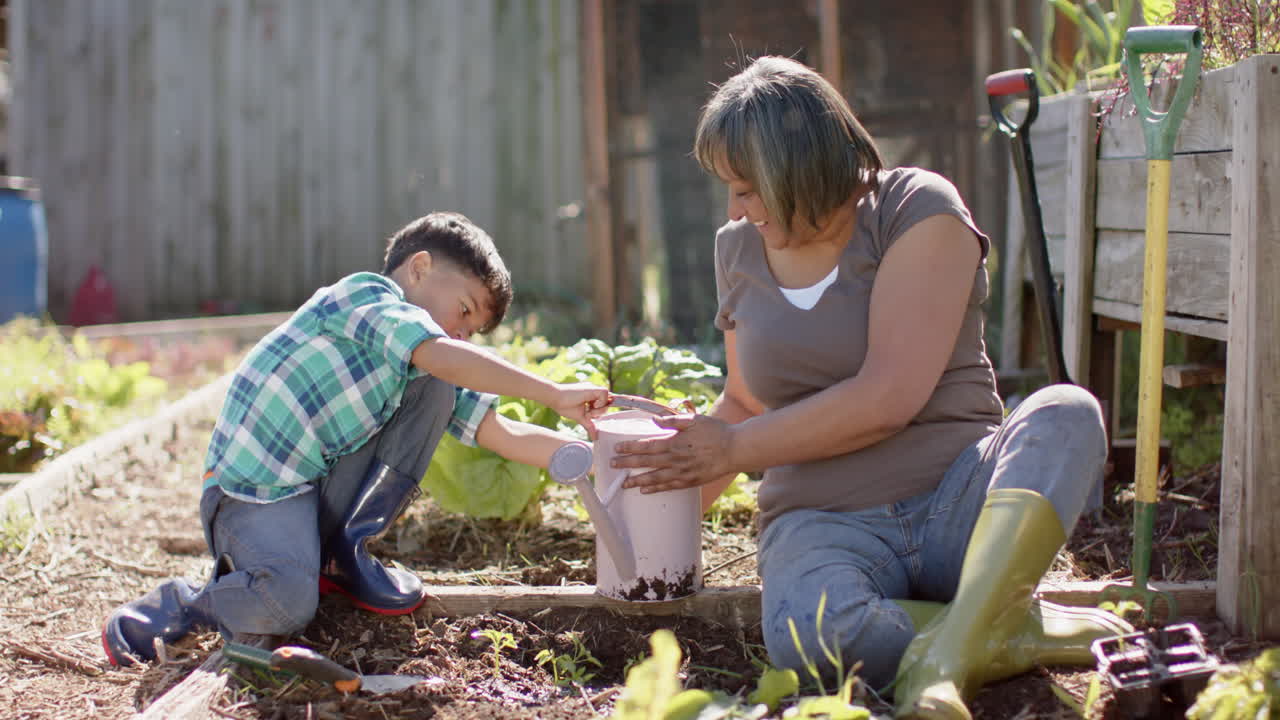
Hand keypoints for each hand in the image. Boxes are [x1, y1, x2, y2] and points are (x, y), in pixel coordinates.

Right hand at [550, 382, 610, 435]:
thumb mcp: (580, 417)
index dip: (609, 405)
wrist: (555, 398)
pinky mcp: (593, 388)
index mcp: (591, 397)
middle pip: (607, 403)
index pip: (605, 401)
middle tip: (588, 413)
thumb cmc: (565, 406)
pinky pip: (605, 394)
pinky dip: (599, 402)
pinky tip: (590, 404)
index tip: (619, 406)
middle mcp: (594, 392)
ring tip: (587, 410)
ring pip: (607, 399)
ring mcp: (593, 389)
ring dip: (598, 409)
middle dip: (599, 412)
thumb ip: (589, 425)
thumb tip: (595, 437)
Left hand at [614, 414, 733, 492]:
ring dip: (637, 481)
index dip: (630, 447)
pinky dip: (656, 489)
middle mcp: (676, 459)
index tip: (617, 448)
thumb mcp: (694, 420)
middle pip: (646, 462)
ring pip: (655, 478)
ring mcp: (683, 472)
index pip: (647, 445)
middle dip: (627, 464)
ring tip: (623, 484)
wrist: (735, 449)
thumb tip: (655, 420)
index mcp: (675, 442)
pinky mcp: (690, 481)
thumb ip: (673, 421)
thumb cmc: (715, 432)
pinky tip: (645, 491)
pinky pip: (669, 487)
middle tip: (612, 465)